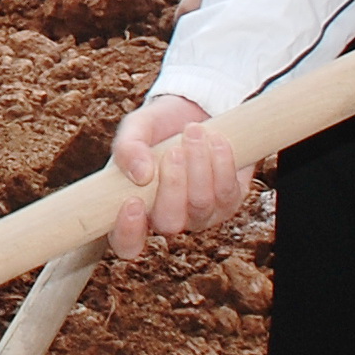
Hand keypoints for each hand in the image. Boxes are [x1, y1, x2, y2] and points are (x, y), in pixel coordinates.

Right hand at [106, 94, 247, 259]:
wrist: (195, 111)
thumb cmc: (158, 127)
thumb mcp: (136, 129)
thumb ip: (127, 148)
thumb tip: (141, 175)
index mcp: (135, 209)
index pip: (126, 244)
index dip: (128, 232)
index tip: (133, 201)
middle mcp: (167, 219)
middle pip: (168, 224)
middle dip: (172, 185)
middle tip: (173, 151)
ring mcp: (199, 215)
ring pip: (200, 205)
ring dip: (199, 166)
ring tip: (194, 132)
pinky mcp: (228, 203)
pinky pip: (227, 193)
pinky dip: (222, 162)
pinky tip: (215, 139)